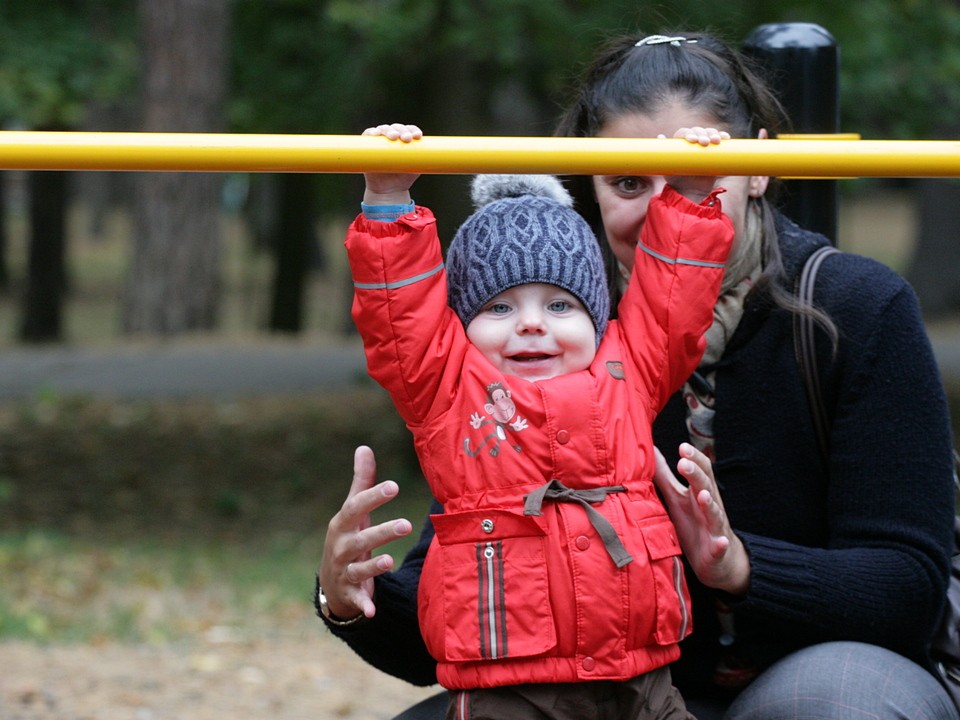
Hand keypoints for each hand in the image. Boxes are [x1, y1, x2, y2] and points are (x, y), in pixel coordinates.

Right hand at [318, 446, 412, 619]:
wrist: (330, 580)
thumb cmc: (348, 536)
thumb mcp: (352, 511)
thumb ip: (361, 482)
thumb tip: (364, 448)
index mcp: (342, 524)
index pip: (356, 507)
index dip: (373, 496)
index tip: (395, 486)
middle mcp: (340, 547)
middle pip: (360, 538)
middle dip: (382, 532)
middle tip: (407, 525)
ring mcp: (343, 570)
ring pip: (358, 568)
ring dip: (373, 566)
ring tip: (390, 561)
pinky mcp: (350, 592)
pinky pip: (356, 600)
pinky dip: (364, 605)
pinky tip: (373, 611)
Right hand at [362, 123, 422, 202]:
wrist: (389, 190)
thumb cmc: (404, 177)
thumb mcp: (416, 169)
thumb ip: (422, 161)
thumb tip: (432, 158)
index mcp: (405, 139)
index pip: (410, 129)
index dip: (413, 130)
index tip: (417, 136)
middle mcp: (393, 137)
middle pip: (397, 128)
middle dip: (402, 131)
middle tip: (406, 139)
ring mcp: (380, 141)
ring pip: (384, 129)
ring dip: (388, 130)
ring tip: (393, 137)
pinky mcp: (368, 146)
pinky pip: (368, 135)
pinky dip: (371, 132)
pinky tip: (375, 133)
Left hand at [652, 443, 749, 595]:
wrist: (716, 558)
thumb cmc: (694, 522)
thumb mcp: (677, 498)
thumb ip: (665, 475)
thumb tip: (651, 450)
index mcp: (698, 492)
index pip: (701, 470)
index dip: (693, 458)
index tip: (682, 446)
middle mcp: (709, 507)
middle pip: (706, 486)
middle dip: (696, 474)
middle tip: (684, 462)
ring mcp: (714, 528)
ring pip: (714, 514)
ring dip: (709, 504)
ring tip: (702, 495)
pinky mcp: (716, 549)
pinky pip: (719, 546)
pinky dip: (720, 544)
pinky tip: (721, 542)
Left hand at [660, 126, 729, 203]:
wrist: (691, 191)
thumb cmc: (677, 180)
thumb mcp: (667, 168)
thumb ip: (662, 155)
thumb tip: (660, 135)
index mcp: (680, 143)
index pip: (684, 132)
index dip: (689, 133)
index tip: (692, 141)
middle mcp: (693, 141)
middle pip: (698, 130)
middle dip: (702, 134)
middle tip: (704, 143)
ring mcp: (705, 145)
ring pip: (710, 133)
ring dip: (713, 133)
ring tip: (715, 141)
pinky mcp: (715, 151)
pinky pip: (720, 140)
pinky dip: (723, 136)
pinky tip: (725, 138)